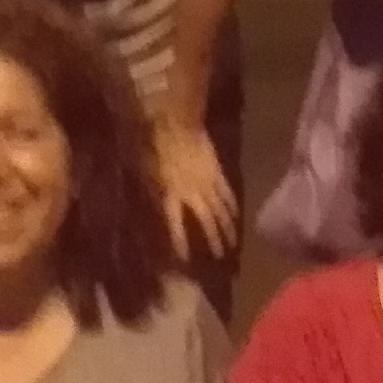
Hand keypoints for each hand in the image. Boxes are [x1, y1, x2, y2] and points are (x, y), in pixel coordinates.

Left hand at [154, 120, 237, 260]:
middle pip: (206, 221)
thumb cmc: (156, 145)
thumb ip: (152, 191)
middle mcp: (193, 194)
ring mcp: (208, 184)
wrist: (178, 124)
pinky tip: (236, 216)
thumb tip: (153, 206)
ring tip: (233, 242)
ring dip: (227, 227)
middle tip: (220, 255)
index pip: (176, 224)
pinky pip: (227, 193)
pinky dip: (232, 206)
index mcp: (172, 194)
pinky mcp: (218, 173)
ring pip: (220, 210)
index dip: (180, 241)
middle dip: (213, 239)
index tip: (184, 258)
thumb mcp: (146, 171)